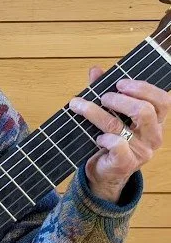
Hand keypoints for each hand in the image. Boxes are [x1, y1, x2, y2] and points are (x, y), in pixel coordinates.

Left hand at [69, 66, 169, 201]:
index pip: (163, 101)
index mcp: (155, 122)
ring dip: (96, 113)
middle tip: (102, 97)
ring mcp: (142, 152)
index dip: (143, 88)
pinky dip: (105, 138)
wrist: (103, 172)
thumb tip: (95, 70)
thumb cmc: (109, 140)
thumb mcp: (109, 114)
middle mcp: (153, 136)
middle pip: (144, 111)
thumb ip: (105, 92)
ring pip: (120, 126)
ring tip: (79, 105)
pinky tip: (97, 137)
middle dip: (119, 99)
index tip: (120, 83)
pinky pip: (117, 146)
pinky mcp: (126, 163)